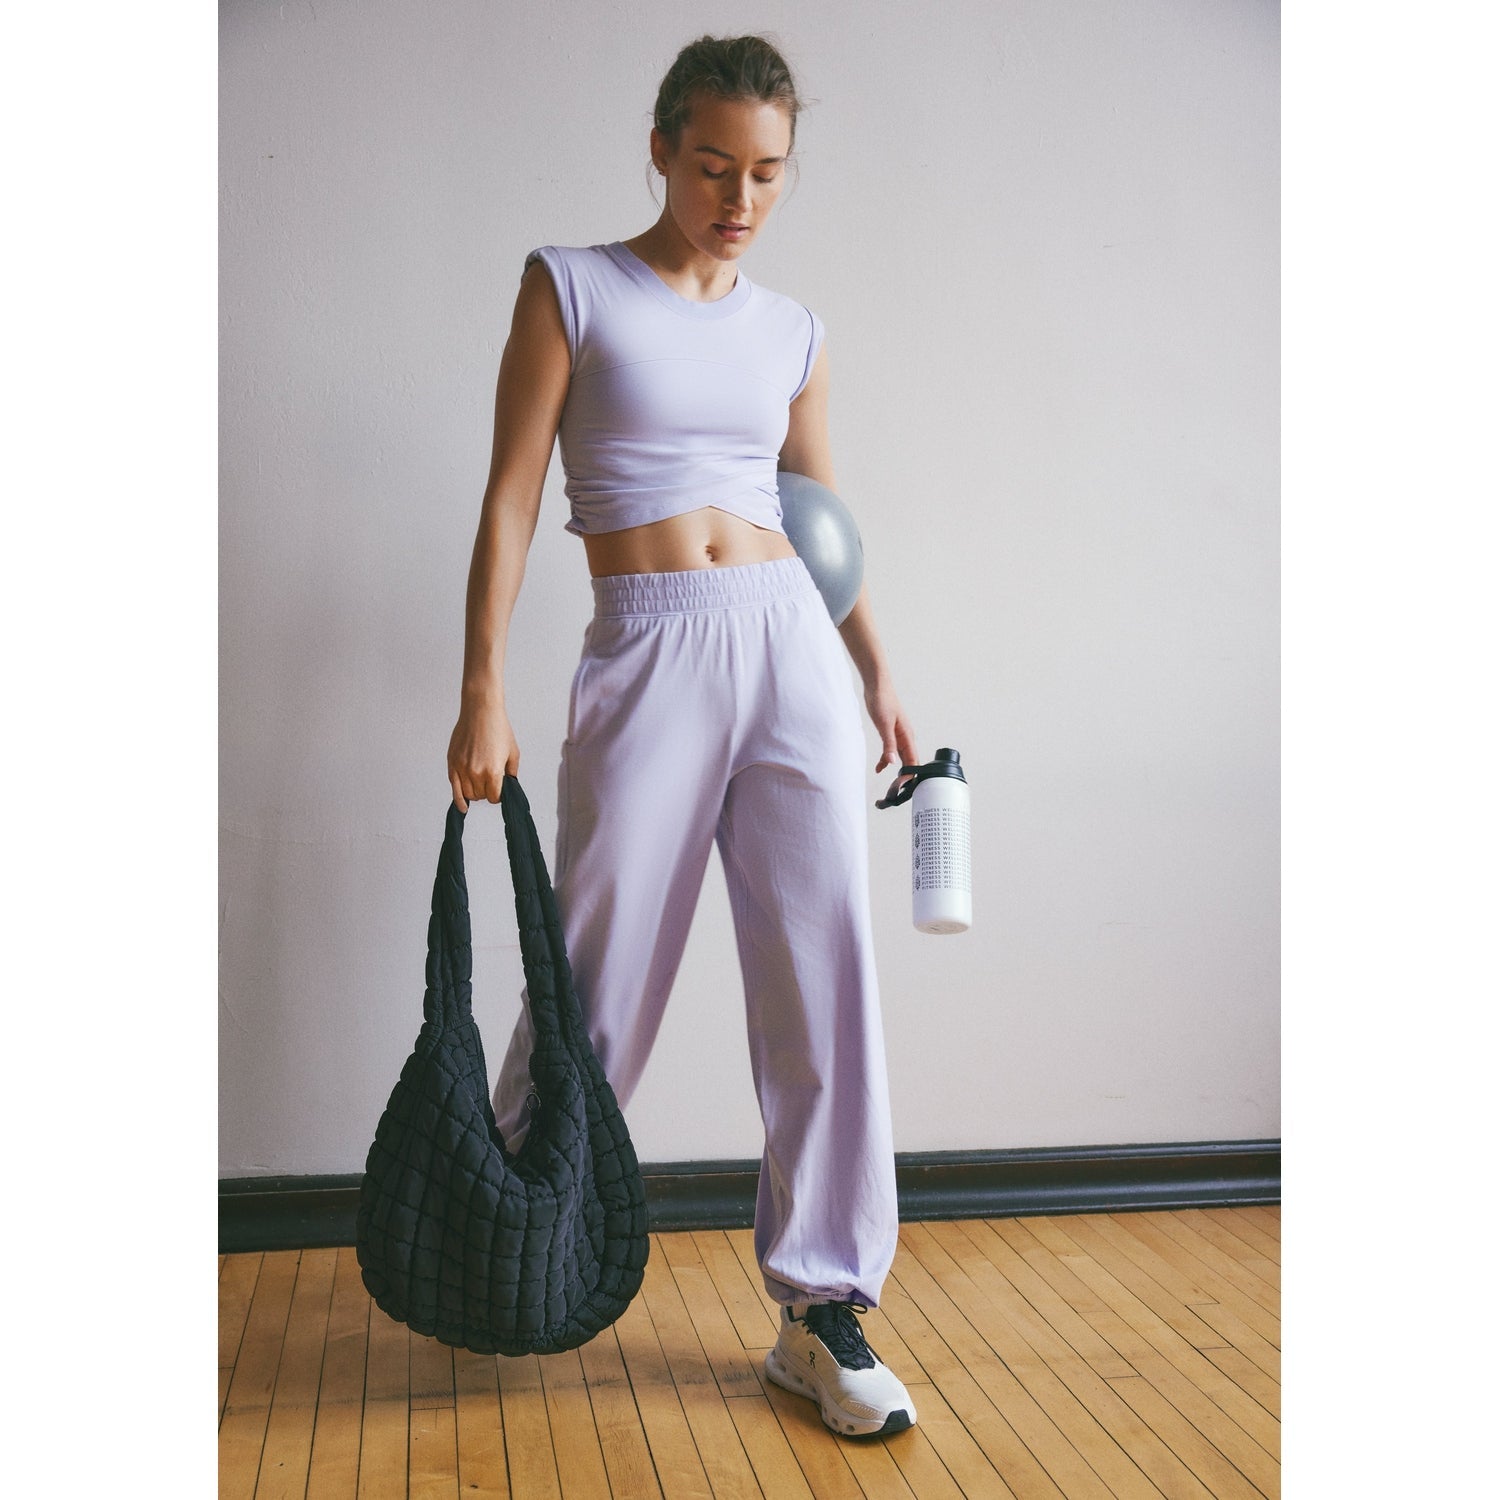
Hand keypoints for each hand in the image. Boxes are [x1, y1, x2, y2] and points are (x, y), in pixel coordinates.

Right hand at [448, 697, 519, 811]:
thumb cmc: (498, 729)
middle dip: (487, 792)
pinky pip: (454, 788)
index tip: (499, 790)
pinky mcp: (452, 763)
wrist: (481, 711)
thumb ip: (511, 774)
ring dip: (475, 793)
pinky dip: (459, 799)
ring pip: (468, 794)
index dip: (498, 796)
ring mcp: (462, 768)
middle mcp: (476, 772)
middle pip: (481, 796)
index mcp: (493, 771)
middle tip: (490, 782)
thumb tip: (509, 788)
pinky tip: (463, 806)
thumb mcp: (513, 753)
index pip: (494, 797)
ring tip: (479, 783)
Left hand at [863, 676, 919, 794]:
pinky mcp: (890, 733)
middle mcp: (905, 737)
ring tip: (890, 783)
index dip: (910, 775)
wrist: (877, 686)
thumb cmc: (882, 701)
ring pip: (900, 757)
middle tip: (898, 790)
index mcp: (907, 736)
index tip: (904, 787)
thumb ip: (888, 744)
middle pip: (909, 761)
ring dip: (896, 769)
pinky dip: (886, 760)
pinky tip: (879, 767)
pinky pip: (891, 751)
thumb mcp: (884, 725)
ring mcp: (898, 735)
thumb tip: (893, 762)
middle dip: (905, 776)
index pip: (913, 761)